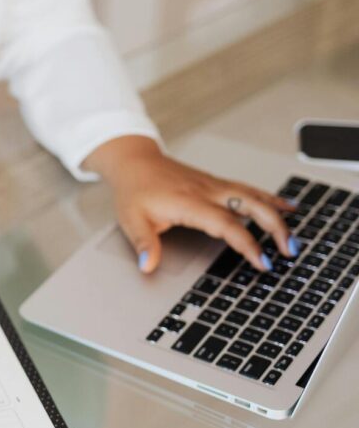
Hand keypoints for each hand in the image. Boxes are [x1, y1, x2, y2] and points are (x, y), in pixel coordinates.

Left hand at [82, 136, 297, 272]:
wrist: (135, 162)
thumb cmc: (134, 190)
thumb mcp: (131, 219)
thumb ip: (143, 243)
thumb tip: (147, 265)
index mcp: (189, 202)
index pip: (226, 224)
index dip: (247, 243)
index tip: (262, 261)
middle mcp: (207, 191)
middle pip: (251, 206)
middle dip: (275, 228)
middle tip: (289, 250)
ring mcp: (214, 185)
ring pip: (255, 196)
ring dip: (278, 214)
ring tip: (294, 235)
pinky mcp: (216, 183)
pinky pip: (249, 190)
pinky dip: (270, 199)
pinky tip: (287, 206)